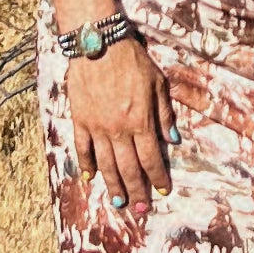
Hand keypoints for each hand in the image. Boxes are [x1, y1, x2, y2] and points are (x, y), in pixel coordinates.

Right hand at [66, 36, 176, 212]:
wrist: (98, 44)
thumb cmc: (132, 60)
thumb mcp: (157, 83)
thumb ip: (164, 114)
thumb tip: (173, 140)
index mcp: (141, 121)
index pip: (151, 158)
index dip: (157, 178)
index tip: (163, 191)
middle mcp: (119, 130)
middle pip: (129, 168)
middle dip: (137, 190)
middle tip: (141, 208)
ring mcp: (97, 127)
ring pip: (106, 164)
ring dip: (113, 185)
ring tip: (119, 201)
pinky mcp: (80, 120)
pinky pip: (83, 148)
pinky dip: (86, 165)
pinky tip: (90, 177)